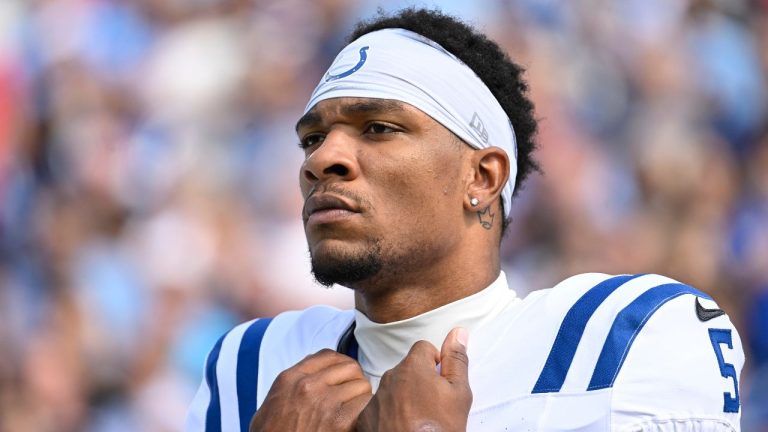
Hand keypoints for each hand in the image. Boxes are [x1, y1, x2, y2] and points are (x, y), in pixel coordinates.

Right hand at [249, 349, 371, 431]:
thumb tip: (312, 372)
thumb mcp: (273, 401)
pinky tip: (358, 417)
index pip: (328, 355)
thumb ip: (293, 382)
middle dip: (355, 378)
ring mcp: (324, 401)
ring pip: (361, 384)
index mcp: (291, 378)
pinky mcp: (338, 421)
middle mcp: (308, 385)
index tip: (343, 375)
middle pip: (349, 366)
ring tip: (356, 405)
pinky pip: (365, 404)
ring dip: (362, 395)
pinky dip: (365, 409)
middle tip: (353, 391)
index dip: (341, 363)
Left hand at [356, 328, 472, 431]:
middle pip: (407, 368)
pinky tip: (402, 426)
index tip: (440, 382)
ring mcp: (375, 398)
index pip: (423, 348)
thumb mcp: (459, 393)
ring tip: (419, 419)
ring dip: (404, 397)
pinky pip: (379, 406)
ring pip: (393, 387)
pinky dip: (389, 413)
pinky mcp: (366, 417)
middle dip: (419, 381)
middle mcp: (389, 377)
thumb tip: (458, 333)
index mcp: (412, 367)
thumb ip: (457, 359)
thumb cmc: (439, 429)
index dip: (435, 362)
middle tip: (433, 405)